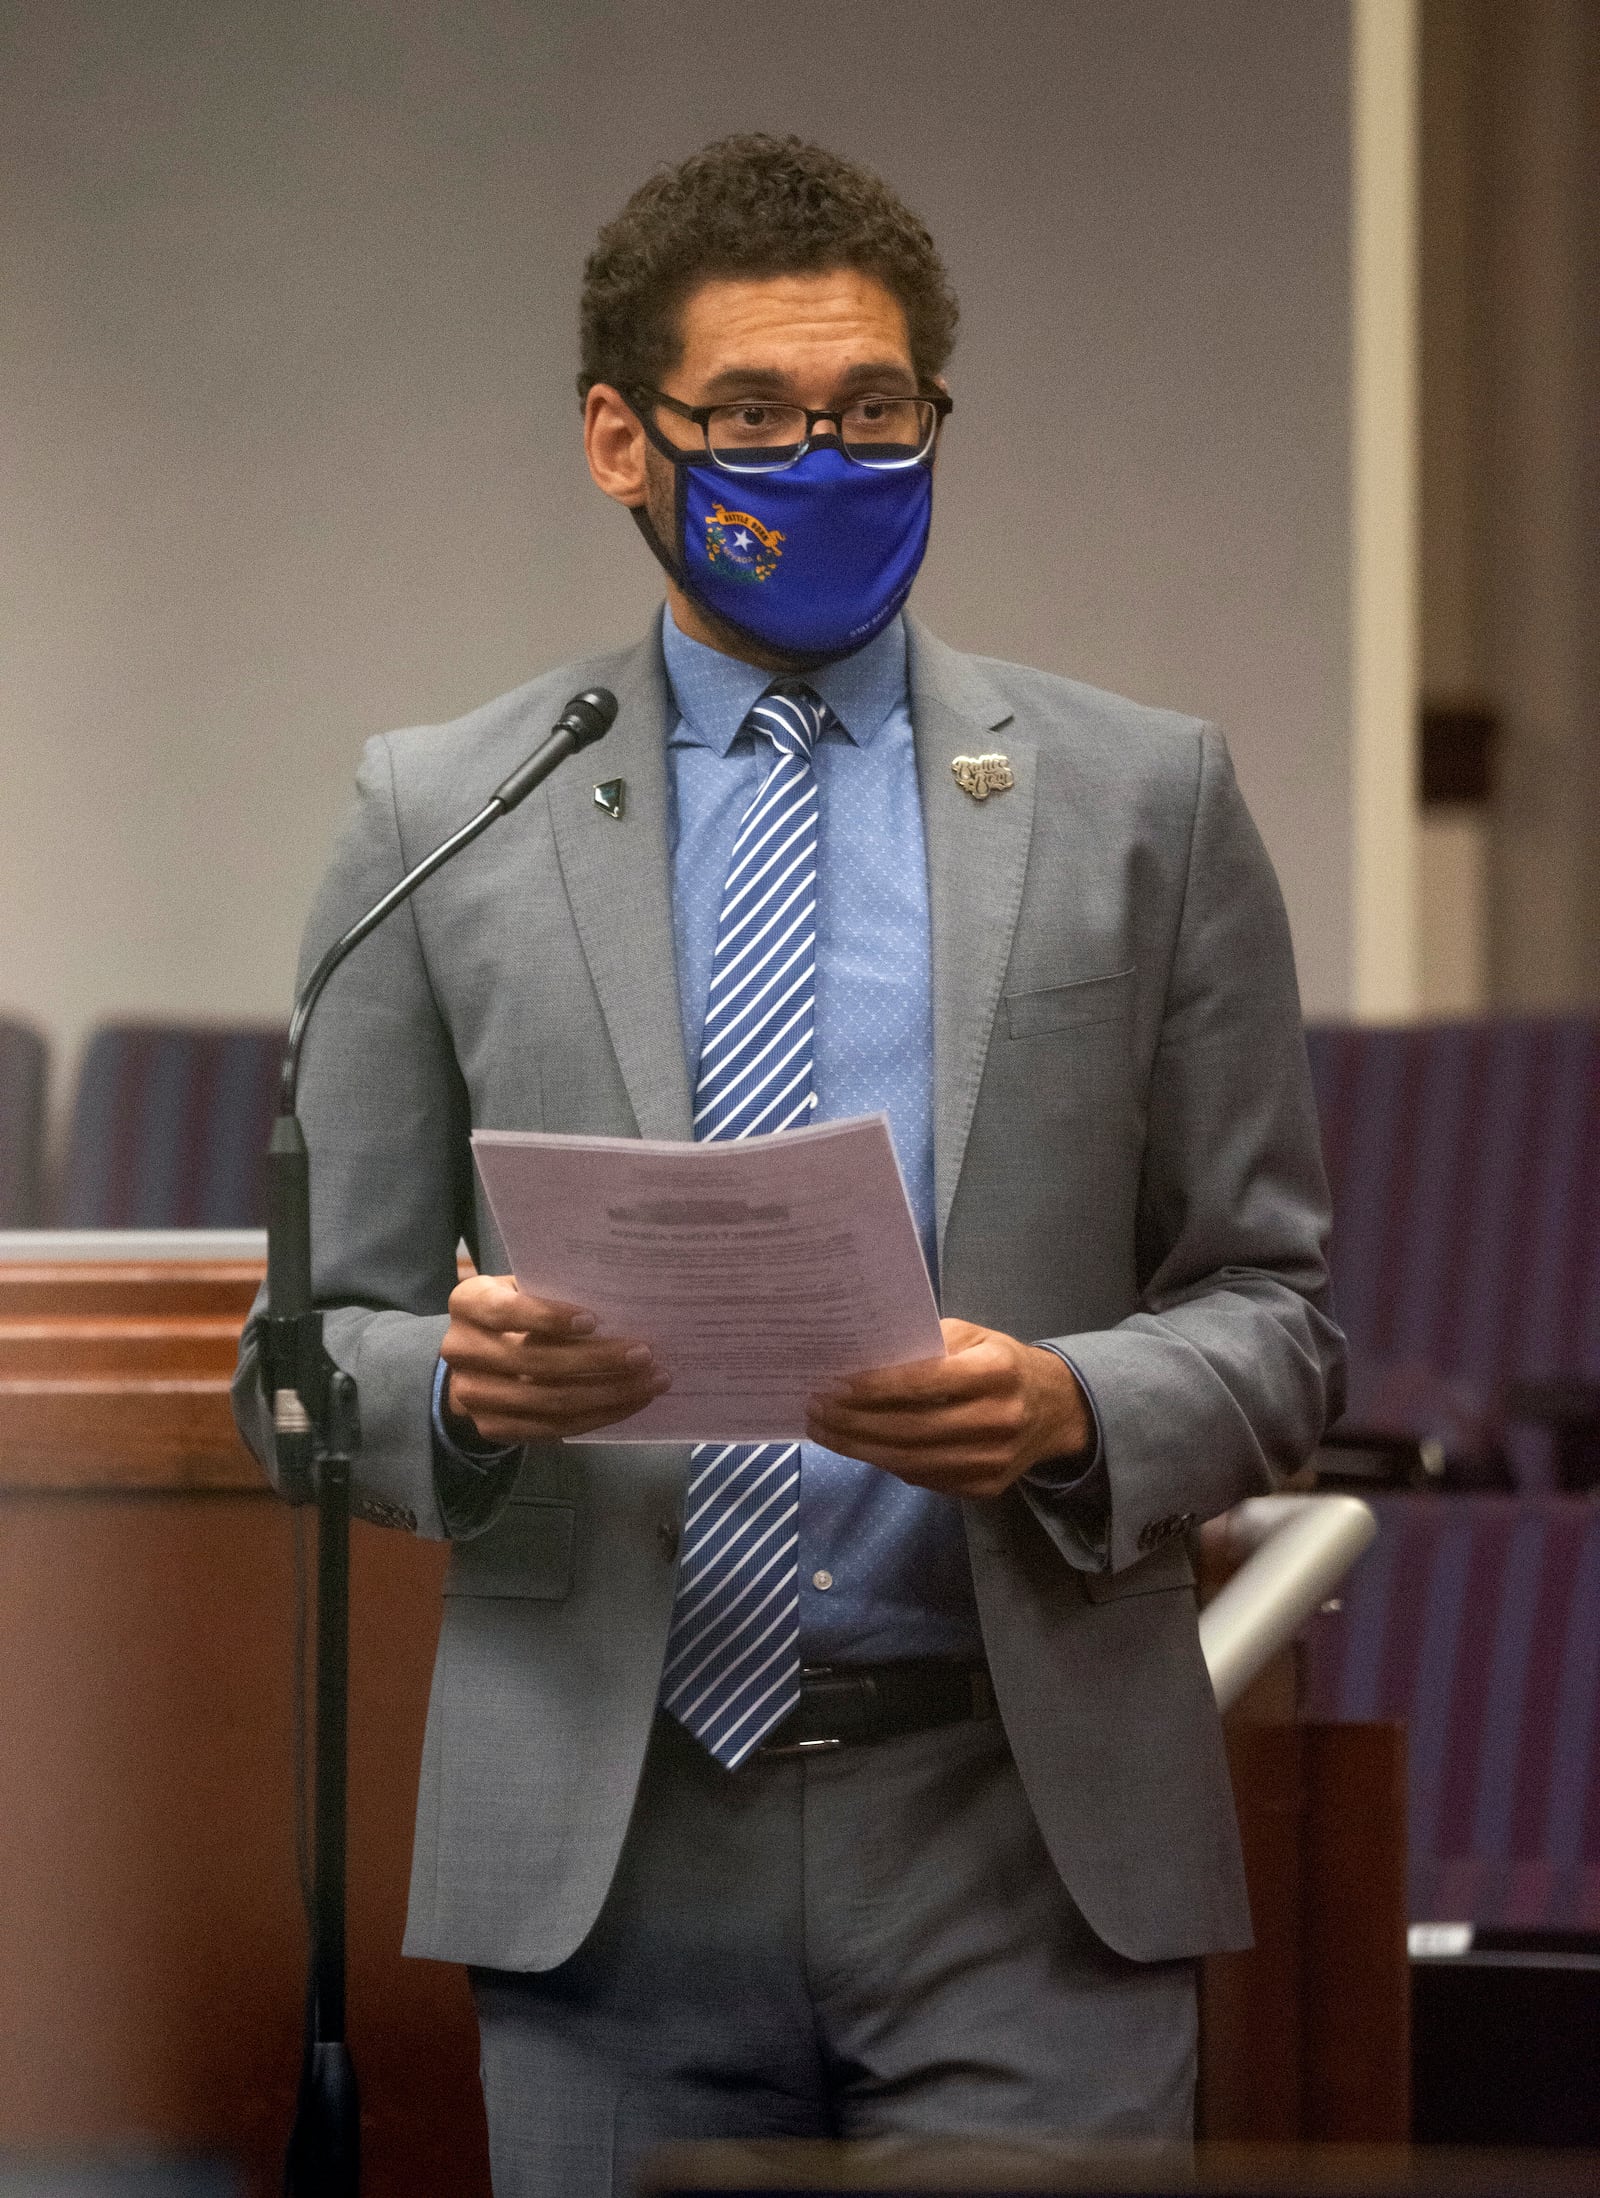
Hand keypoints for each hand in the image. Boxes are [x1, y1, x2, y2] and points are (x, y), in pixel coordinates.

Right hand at [440, 1274, 668, 1443]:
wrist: (477, 1361)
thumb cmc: (516, 1311)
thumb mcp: (523, 1289)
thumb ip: (555, 1291)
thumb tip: (622, 1300)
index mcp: (469, 1303)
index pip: (507, 1311)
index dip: (549, 1317)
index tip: (595, 1320)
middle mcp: (461, 1349)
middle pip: (535, 1361)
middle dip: (597, 1360)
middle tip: (644, 1355)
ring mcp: (473, 1394)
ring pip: (549, 1400)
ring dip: (608, 1394)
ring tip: (650, 1382)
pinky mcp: (491, 1428)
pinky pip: (552, 1428)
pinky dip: (597, 1416)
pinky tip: (629, 1403)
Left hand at [805, 1319, 1090, 1498]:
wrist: (1054, 1410)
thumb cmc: (1001, 1363)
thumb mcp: (972, 1337)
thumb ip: (925, 1345)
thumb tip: (862, 1360)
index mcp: (997, 1370)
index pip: (925, 1382)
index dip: (874, 1386)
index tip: (833, 1384)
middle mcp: (999, 1418)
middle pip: (911, 1428)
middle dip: (854, 1422)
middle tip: (816, 1409)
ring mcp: (994, 1460)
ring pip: (912, 1461)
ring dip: (859, 1448)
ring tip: (825, 1431)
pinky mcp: (986, 1487)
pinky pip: (923, 1478)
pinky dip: (885, 1463)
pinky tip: (859, 1446)